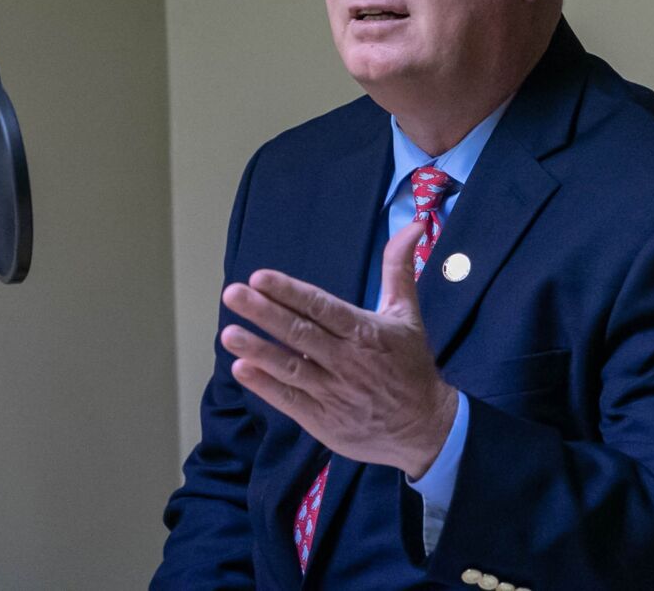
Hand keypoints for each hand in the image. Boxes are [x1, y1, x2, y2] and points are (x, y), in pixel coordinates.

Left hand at [220, 221, 458, 478]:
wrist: (425, 428)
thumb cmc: (410, 365)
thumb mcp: (407, 314)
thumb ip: (399, 268)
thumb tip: (413, 225)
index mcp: (364, 331)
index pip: (321, 307)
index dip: (290, 292)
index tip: (260, 277)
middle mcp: (346, 360)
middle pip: (300, 333)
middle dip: (264, 313)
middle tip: (232, 294)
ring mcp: (333, 392)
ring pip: (291, 367)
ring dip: (258, 350)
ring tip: (228, 334)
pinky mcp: (323, 420)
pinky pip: (290, 400)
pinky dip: (265, 386)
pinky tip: (241, 369)